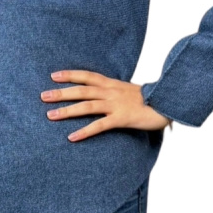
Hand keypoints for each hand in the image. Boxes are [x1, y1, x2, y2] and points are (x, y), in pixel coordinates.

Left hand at [40, 70, 173, 141]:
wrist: (169, 103)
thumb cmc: (149, 99)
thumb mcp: (129, 91)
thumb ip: (114, 91)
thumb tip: (101, 94)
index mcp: (113, 84)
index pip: (87, 75)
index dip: (70, 75)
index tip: (53, 75)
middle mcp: (111, 92)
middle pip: (82, 90)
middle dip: (61, 93)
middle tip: (43, 96)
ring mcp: (116, 105)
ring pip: (87, 106)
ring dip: (67, 111)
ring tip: (50, 115)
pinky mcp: (122, 119)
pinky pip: (100, 126)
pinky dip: (85, 131)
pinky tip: (72, 137)